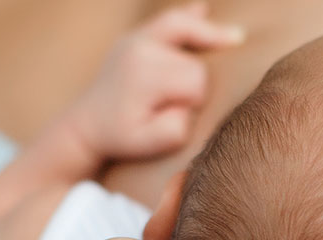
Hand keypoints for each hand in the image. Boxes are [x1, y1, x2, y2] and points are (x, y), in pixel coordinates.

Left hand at [63, 2, 242, 160]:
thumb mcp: (148, 143)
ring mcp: (135, 38)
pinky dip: (188, 16)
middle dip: (195, 82)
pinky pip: (167, 19)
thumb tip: (188, 103)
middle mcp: (139, 48)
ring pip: (187, 30)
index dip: (195, 100)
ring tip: (236, 38)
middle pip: (195, 59)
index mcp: (144, 75)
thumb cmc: (121, 137)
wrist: (86, 126)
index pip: (197, 81)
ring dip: (206, 39)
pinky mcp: (134, 37)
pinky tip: (203, 9)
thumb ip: (175, 129)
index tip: (177, 115)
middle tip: (172, 103)